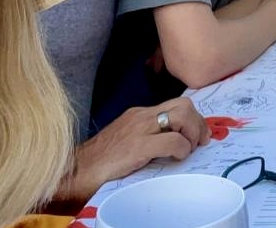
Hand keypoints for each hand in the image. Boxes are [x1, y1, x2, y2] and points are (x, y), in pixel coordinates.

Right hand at [62, 97, 209, 202]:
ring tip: (188, 150)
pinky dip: (182, 149)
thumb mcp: (127, 141)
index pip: (176, 104)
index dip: (194, 119)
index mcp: (138, 114)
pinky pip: (172, 140)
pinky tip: (177, 158)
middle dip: (199, 123)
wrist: (75, 171)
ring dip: (193, 134)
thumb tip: (174, 145)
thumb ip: (148, 137)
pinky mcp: (137, 145)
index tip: (201, 135)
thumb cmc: (100, 162)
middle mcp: (140, 116)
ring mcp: (139, 129)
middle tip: (201, 142)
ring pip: (182, 116)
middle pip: (184, 105)